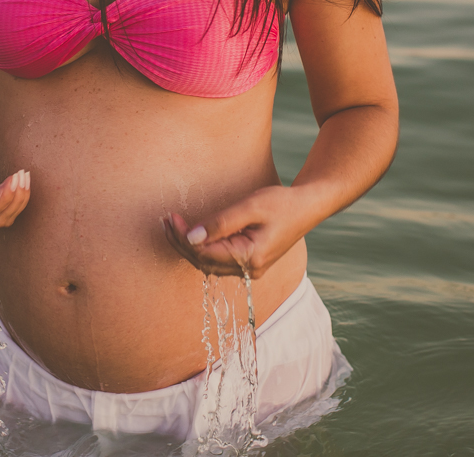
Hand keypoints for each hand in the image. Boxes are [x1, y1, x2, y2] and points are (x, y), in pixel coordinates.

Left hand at [162, 185, 308, 278]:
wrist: (307, 206)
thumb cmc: (282, 203)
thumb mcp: (250, 207)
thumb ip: (220, 223)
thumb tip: (191, 237)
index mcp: (250, 258)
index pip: (205, 254)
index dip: (183, 238)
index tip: (171, 218)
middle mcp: (249, 270)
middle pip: (204, 262)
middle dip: (181, 243)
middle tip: (166, 221)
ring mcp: (249, 268)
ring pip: (209, 263)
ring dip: (189, 246)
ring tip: (171, 227)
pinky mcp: (248, 261)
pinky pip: (219, 259)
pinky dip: (202, 247)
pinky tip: (191, 235)